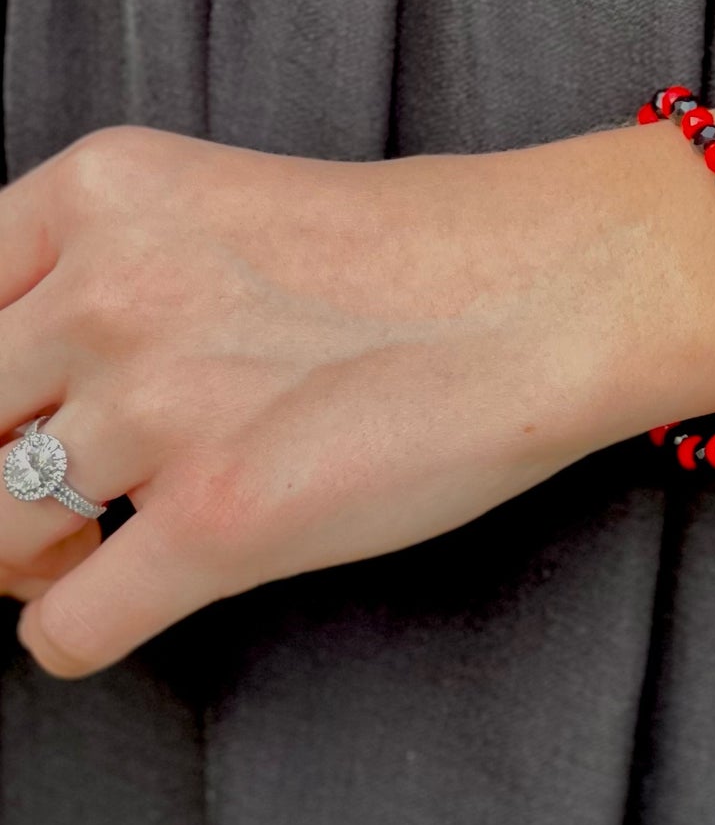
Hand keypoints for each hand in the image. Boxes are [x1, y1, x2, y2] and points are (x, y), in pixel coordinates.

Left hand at [0, 124, 640, 678]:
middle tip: (48, 489)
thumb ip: (91, 266)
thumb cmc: (408, 251)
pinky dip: (74, 634)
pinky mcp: (222, 520)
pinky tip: (128, 601)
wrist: (550, 286)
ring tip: (94, 545)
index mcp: (99, 190)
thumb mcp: (210, 204)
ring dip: (28, 558)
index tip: (13, 415)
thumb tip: (6, 389)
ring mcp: (162, 404)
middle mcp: (109, 287)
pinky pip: (64, 632)